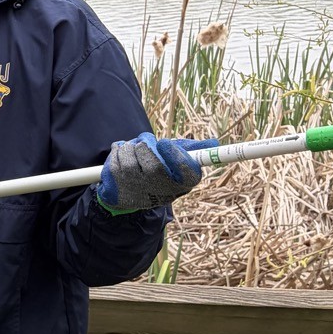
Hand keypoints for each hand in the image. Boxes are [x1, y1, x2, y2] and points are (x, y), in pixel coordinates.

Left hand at [96, 133, 210, 214]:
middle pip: (155, 165)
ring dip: (131, 146)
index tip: (163, 142)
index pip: (188, 174)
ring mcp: (139, 192)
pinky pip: (117, 158)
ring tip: (134, 150)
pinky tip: (122, 155)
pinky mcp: (118, 188)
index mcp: (182, 184)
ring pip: (133, 159)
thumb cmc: (159, 171)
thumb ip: (193, 150)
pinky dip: (118, 150)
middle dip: (147, 146)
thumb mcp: (177, 161)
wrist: (128, 192)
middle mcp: (162, 192)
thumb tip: (214, 143)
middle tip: (146, 141)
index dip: (175, 156)